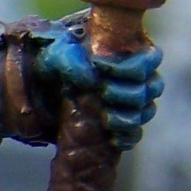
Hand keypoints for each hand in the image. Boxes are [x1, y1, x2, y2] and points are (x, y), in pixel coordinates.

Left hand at [37, 15, 163, 151]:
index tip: (99, 66)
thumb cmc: (55, 60)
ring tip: (105, 119)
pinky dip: (127, 137)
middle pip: (150, 89)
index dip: (128, 67)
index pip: (150, 60)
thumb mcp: (58, 53)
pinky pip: (136, 133)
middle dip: (125, 94)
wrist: (40, 83)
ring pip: (146, 111)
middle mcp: (137, 76)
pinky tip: (112, 139)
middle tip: (102, 92)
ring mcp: (131, 101)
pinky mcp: (120, 122)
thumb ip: (74, 61)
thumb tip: (93, 81)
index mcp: (129, 51)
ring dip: (128, 117)